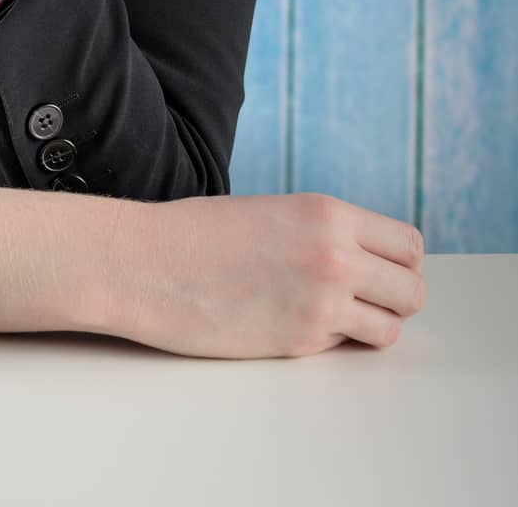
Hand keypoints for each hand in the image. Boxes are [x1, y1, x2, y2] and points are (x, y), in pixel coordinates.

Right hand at [104, 191, 426, 358]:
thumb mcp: (275, 213)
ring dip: (372, 325)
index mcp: (327, 213)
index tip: (377, 270)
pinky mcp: (301, 341)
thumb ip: (324, 233)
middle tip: (362, 299)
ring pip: (392, 327)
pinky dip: (334, 342)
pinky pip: (347, 346)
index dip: (397, 262)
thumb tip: (365, 262)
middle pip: (412, 289)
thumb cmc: (199, 235)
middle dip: (394, 298)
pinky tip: (297, 324)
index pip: (408, 244)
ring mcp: (321, 301)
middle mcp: (335, 254)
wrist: (148, 263)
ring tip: (334, 317)